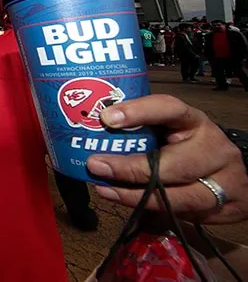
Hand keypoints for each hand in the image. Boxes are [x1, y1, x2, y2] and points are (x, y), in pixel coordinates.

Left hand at [86, 95, 247, 223]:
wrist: (231, 176)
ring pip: (179, 196)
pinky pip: (181, 212)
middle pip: (173, 163)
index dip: (139, 111)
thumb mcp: (170, 131)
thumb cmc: (188, 147)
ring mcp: (223, 179)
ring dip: (135, 195)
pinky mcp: (226, 206)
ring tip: (104, 189)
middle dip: (131, 168)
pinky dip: (149, 208)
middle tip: (96, 165)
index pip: (170, 109)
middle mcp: (212, 148)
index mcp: (194, 121)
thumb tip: (90, 131)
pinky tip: (122, 199)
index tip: (106, 117)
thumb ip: (142, 131)